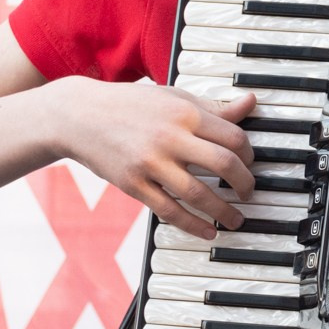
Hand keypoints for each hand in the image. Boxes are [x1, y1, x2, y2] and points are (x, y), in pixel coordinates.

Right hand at [53, 80, 256, 239]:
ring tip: (236, 219)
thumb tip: (250, 103)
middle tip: (249, 192)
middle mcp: (170, 137)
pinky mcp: (133, 185)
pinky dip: (193, 225)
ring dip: (224, 211)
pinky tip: (208, 231)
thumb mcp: (173, 98)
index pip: (233, 137)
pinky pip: (169, 211)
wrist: (79, 115)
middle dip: (245, 183)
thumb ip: (213, 107)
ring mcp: (150, 163)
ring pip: (199, 193)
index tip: (250, 163)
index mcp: (185, 112)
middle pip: (224, 164)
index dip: (250, 154)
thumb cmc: (131, 104)